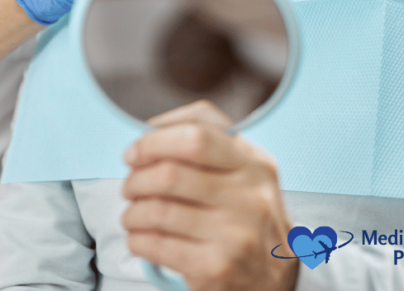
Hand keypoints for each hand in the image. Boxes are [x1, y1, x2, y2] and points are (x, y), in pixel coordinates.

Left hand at [121, 101, 297, 290]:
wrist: (273, 274)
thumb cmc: (244, 212)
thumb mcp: (241, 168)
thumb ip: (205, 139)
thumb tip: (151, 130)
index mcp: (253, 163)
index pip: (196, 136)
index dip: (153, 142)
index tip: (133, 153)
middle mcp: (250, 197)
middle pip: (170, 175)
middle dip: (136, 180)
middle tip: (129, 188)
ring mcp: (236, 234)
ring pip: (157, 211)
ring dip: (132, 213)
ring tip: (132, 216)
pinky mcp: (217, 267)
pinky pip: (157, 245)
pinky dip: (137, 240)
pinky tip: (140, 238)